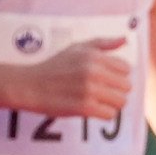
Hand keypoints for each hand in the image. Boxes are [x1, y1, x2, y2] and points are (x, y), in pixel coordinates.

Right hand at [13, 38, 129, 120]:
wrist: (29, 86)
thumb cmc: (54, 67)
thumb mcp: (76, 49)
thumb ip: (102, 44)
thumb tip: (125, 40)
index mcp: (94, 56)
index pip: (126, 68)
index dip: (117, 75)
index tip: (105, 78)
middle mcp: (93, 72)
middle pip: (126, 86)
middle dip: (116, 90)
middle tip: (101, 91)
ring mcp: (89, 90)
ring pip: (121, 102)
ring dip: (111, 103)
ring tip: (97, 100)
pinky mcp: (84, 107)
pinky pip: (110, 114)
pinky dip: (103, 114)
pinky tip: (92, 108)